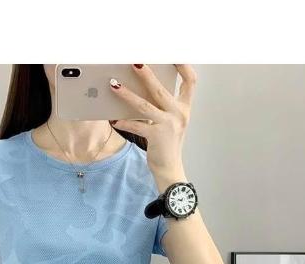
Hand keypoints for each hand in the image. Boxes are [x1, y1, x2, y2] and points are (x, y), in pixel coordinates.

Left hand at [109, 64, 196, 187]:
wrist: (170, 169)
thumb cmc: (167, 144)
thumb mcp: (170, 122)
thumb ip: (161, 106)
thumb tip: (141, 88)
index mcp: (184, 108)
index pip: (190, 81)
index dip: (183, 65)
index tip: (173, 53)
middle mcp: (179, 114)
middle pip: (161, 89)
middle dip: (146, 74)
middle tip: (133, 61)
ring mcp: (169, 125)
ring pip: (145, 106)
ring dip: (128, 94)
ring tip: (114, 85)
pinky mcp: (157, 137)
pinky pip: (137, 126)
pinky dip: (124, 122)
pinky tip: (114, 119)